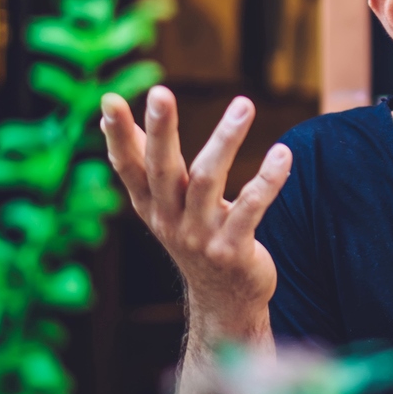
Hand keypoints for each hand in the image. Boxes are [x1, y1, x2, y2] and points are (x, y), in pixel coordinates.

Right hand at [102, 86, 291, 328]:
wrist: (224, 301)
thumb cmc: (195, 238)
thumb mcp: (165, 205)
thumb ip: (146, 163)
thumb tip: (109, 117)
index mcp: (150, 206)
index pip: (129, 166)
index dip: (118, 136)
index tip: (109, 100)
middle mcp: (169, 220)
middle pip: (162, 169)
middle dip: (161, 130)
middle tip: (160, 92)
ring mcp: (200, 236)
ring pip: (208, 180)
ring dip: (226, 140)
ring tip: (244, 104)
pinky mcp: (233, 249)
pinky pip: (251, 208)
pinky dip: (268, 179)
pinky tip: (283, 153)